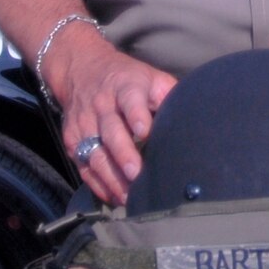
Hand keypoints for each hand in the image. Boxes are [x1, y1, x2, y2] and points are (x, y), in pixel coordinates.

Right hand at [46, 28, 176, 204]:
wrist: (82, 70)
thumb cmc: (129, 80)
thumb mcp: (151, 78)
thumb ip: (170, 95)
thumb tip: (196, 118)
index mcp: (126, 87)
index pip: (130, 100)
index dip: (137, 115)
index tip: (145, 132)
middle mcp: (102, 105)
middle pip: (111, 131)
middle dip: (123, 154)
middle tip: (137, 174)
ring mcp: (84, 124)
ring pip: (94, 153)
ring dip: (111, 176)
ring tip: (128, 196)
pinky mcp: (72, 141)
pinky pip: (83, 166)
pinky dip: (97, 184)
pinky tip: (114, 197)